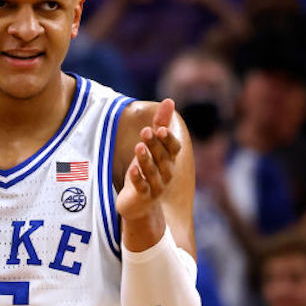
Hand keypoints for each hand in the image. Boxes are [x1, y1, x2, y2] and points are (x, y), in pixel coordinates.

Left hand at [116, 100, 181, 224]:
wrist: (140, 204)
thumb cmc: (148, 170)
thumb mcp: (153, 146)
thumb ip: (161, 124)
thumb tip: (169, 100)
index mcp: (169, 160)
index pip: (174, 148)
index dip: (168, 139)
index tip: (160, 128)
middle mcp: (166, 173)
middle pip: (163, 158)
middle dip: (155, 145)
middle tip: (145, 131)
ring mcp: (155, 186)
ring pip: (152, 172)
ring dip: (146, 159)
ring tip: (138, 147)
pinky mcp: (143, 196)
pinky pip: (141, 187)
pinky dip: (137, 179)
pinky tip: (132, 170)